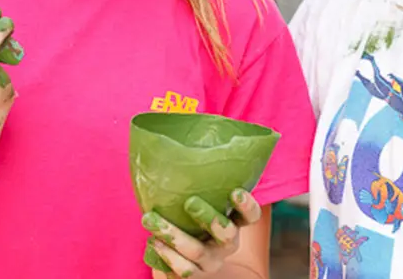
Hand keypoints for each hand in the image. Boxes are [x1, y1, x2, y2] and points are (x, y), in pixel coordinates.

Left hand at [144, 189, 263, 277]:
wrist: (185, 258)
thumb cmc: (191, 218)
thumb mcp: (201, 200)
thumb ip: (200, 181)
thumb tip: (178, 136)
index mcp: (235, 223)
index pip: (251, 216)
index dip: (247, 205)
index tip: (234, 192)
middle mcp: (227, 244)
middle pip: (227, 233)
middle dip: (209, 218)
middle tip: (189, 202)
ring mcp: (211, 262)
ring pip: (197, 252)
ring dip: (173, 235)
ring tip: (150, 220)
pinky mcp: (193, 275)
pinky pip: (183, 269)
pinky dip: (166, 255)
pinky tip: (154, 241)